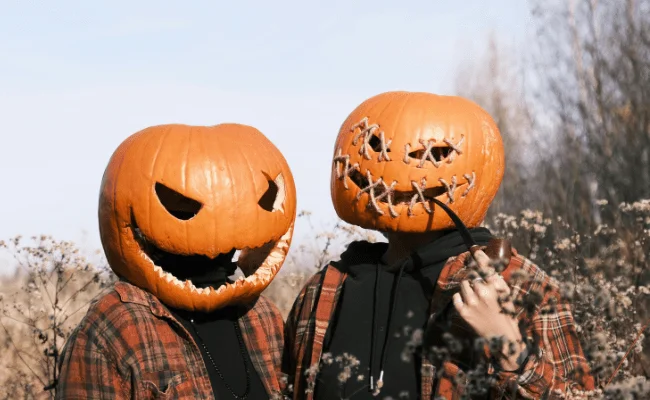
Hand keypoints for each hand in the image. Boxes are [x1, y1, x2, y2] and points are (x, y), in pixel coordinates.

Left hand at [453, 249, 525, 369]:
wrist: (502, 337)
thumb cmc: (506, 314)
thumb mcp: (506, 295)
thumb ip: (496, 281)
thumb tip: (487, 266)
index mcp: (496, 287)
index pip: (485, 267)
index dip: (479, 257)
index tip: (475, 250)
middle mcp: (483, 292)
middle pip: (472, 275)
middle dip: (474, 277)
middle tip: (477, 283)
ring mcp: (472, 302)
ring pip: (463, 284)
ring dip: (467, 287)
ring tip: (475, 296)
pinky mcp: (463, 311)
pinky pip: (456, 296)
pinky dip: (460, 298)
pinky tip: (468, 303)